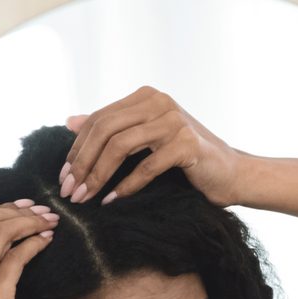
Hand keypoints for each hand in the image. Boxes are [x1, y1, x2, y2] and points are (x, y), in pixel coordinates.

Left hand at [60, 86, 243, 205]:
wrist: (232, 175)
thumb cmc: (188, 162)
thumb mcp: (147, 140)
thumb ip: (114, 129)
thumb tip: (70, 122)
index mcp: (146, 97)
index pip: (100, 119)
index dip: (78, 148)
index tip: (65, 176)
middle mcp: (159, 102)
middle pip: (106, 129)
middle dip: (83, 163)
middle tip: (70, 191)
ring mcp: (174, 121)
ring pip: (121, 146)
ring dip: (98, 175)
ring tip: (86, 198)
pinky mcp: (187, 144)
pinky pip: (147, 167)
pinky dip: (126, 186)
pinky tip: (112, 201)